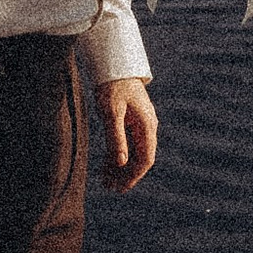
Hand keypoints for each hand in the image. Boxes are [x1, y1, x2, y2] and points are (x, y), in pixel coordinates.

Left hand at [95, 76, 157, 192]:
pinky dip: (118, 156)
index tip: (120, 187)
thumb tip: (120, 163)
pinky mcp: (131, 122)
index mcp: (146, 125)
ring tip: (105, 180)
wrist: (114, 64)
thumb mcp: (111, 112)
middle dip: (126, 175)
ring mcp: (140, 124)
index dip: (133, 175)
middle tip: (110, 188)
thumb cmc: (113, 86)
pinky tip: (106, 165)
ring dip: (120, 167)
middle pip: (140, 158)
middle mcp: (147, 127)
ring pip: (133, 153)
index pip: (145, 159)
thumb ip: (116, 138)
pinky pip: (127, 144)